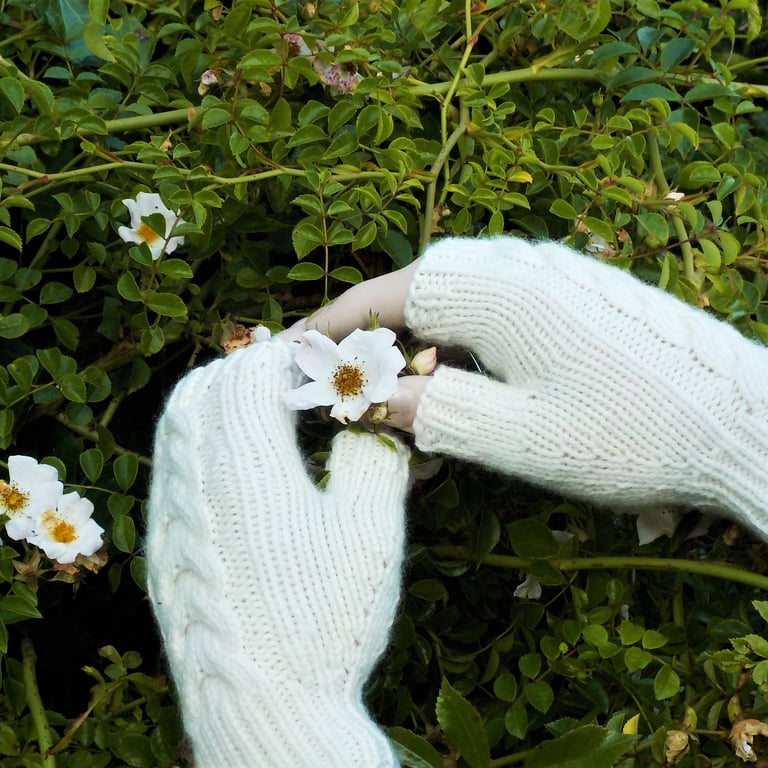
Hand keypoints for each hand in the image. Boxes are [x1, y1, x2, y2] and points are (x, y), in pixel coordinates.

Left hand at [146, 339, 409, 766]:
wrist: (265, 708)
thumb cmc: (324, 619)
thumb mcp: (369, 531)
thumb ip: (371, 455)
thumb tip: (369, 417)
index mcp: (245, 468)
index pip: (248, 374)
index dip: (286, 357)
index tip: (318, 362)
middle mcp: (192, 481)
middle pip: (202, 388)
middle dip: (247, 369)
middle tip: (291, 379)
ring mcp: (169, 515)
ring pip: (177, 424)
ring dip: (217, 400)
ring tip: (264, 410)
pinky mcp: (162, 546)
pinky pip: (170, 464)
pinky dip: (200, 440)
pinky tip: (236, 463)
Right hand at [285, 236, 767, 537]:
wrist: (741, 422)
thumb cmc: (630, 433)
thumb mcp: (518, 437)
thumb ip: (434, 412)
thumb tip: (369, 399)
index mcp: (496, 292)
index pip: (387, 297)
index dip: (334, 327)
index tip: (292, 352)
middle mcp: (519, 267)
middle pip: (418, 289)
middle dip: (376, 334)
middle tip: (350, 384)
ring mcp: (550, 275)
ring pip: (458, 296)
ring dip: (421, 340)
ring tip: (403, 389)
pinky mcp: (573, 294)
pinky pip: (497, 304)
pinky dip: (464, 339)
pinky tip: (467, 378)